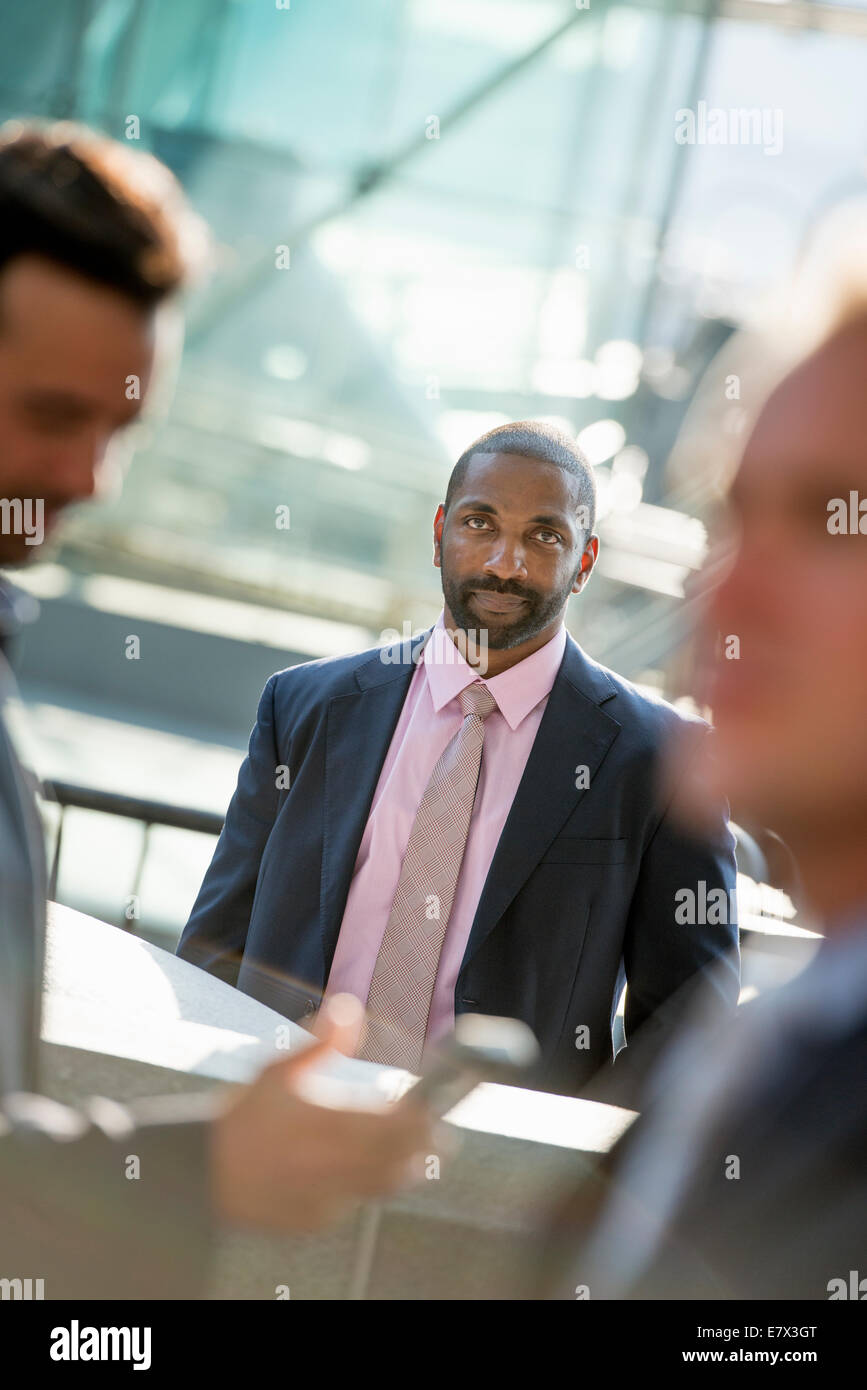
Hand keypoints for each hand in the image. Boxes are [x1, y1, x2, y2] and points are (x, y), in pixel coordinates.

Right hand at [209, 996, 432, 1233]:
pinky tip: (356, 1170)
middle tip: (438, 1132)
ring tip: (411, 1152)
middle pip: (399, 1160)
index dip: (419, 1117)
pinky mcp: (313, 1222)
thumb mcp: (278, 1070)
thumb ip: (322, 1042)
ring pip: (381, 1187)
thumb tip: (351, 1008)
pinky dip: (360, 1187)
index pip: (395, 1125)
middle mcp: (331, 1166)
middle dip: (422, 1145)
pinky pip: (351, 1204)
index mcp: (326, 1125)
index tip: (428, 1105)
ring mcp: (324, 1198)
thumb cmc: (242, 1116)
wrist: (201, 1171)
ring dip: (399, 1167)